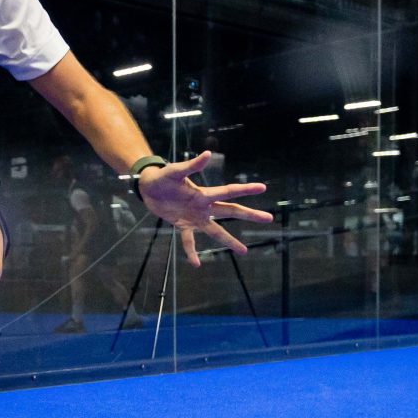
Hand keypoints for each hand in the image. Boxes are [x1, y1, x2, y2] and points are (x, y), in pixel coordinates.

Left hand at [135, 151, 271, 266]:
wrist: (148, 187)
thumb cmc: (162, 177)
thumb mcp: (175, 171)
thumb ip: (191, 166)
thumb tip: (208, 153)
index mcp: (203, 194)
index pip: (228, 192)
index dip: (245, 190)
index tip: (263, 187)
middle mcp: (204, 207)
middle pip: (230, 211)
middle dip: (249, 215)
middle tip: (268, 218)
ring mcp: (195, 218)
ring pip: (216, 231)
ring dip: (229, 241)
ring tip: (244, 251)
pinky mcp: (183, 226)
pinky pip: (189, 241)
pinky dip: (191, 252)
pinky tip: (196, 264)